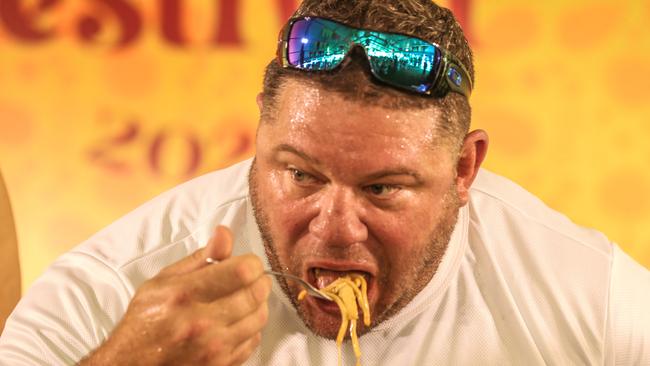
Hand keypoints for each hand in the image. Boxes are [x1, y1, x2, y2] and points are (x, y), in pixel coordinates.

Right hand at [80, 226, 270, 365]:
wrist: (131, 364)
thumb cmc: (147, 319)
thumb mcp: (163, 280)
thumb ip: (200, 257)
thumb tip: (225, 232)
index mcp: (185, 294)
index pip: (241, 272)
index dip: (252, 262)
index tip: (247, 263)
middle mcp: (201, 322)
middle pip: (255, 294)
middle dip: (259, 280)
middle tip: (251, 278)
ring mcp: (213, 348)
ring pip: (259, 317)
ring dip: (258, 303)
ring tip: (244, 298)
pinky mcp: (221, 365)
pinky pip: (254, 340)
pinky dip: (251, 328)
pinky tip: (237, 321)